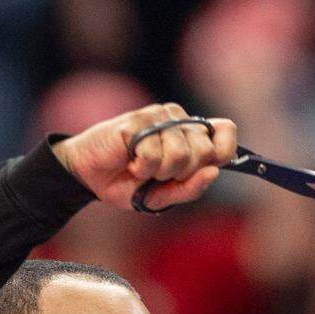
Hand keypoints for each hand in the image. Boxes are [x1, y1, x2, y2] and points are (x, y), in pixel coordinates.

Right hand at [53, 103, 236, 213]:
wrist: (89, 175)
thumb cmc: (126, 182)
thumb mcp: (161, 196)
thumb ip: (189, 188)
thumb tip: (213, 172)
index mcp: (190, 135)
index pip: (226, 131)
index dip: (222, 152)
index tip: (205, 168)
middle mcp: (179, 121)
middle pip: (204, 151)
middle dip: (181, 174)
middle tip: (159, 174)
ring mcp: (160, 117)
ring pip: (180, 154)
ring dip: (157, 173)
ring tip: (142, 168)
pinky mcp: (139, 120)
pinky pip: (154, 154)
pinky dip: (141, 168)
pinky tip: (130, 162)